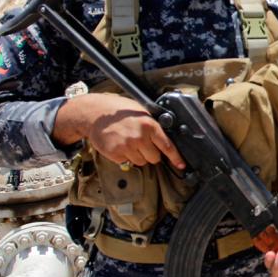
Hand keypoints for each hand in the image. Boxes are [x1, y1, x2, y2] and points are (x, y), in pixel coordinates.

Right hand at [54, 93, 185, 168]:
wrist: (96, 114)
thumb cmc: (120, 111)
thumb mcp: (142, 113)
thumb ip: (153, 127)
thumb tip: (165, 140)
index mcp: (149, 126)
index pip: (167, 146)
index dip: (176, 158)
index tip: (181, 165)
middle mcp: (140, 137)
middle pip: (154, 158)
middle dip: (151, 154)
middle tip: (143, 144)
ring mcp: (127, 147)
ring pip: (141, 162)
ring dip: (138, 156)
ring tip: (129, 142)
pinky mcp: (115, 153)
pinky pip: (127, 162)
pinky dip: (125, 156)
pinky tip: (120, 144)